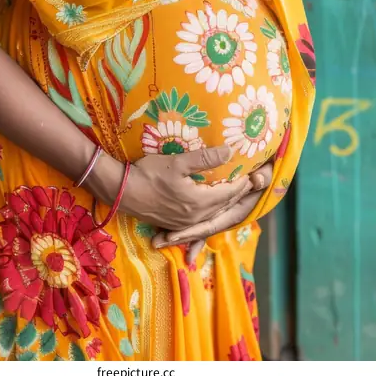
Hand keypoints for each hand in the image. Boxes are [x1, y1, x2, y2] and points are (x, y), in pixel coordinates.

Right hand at [113, 145, 252, 232]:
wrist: (122, 192)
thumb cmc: (149, 174)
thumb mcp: (178, 162)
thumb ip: (205, 158)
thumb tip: (230, 152)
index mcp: (199, 202)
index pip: (229, 193)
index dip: (242, 183)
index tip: (253, 173)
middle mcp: (196, 217)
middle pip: (224, 206)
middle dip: (238, 194)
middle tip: (250, 183)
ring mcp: (185, 223)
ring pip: (214, 214)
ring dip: (226, 203)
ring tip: (235, 192)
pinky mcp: (176, 223)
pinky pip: (202, 220)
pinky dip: (212, 211)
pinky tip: (212, 206)